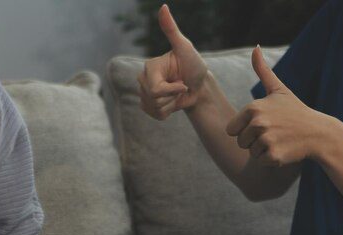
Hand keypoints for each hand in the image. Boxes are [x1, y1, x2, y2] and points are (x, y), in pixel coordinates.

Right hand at [138, 4, 209, 118]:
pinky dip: (168, 112)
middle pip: (153, 99)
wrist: (199, 85)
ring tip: (176, 92)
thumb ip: (171, 29)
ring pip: (154, 108)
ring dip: (171, 104)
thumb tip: (163, 6)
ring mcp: (144, 93)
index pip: (155, 89)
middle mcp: (143, 78)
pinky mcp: (148, 106)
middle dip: (172, 96)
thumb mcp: (185, 47)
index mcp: (149, 66)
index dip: (172, 89)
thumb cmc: (194, 65)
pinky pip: (156, 115)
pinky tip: (172, 101)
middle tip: (180, 86)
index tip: (183, 81)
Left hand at [226, 47, 331, 166]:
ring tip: (281, 140)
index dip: (245, 130)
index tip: (264, 124)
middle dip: (254, 141)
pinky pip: (261, 163)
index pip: (232, 130)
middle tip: (275, 133)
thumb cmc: (296, 112)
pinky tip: (285, 150)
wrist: (319, 133)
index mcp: (253, 108)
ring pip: (251, 153)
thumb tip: (255, 47)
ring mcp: (266, 140)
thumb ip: (263, 70)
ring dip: (263, 151)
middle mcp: (258, 123)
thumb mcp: (279, 90)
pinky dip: (272, 160)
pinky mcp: (273, 156)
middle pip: (241, 142)